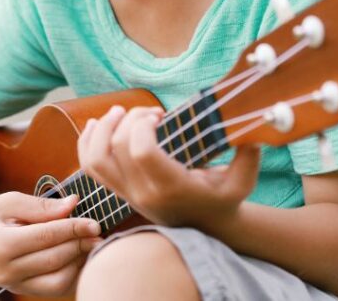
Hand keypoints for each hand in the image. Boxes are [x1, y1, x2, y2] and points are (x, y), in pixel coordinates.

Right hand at [0, 191, 102, 296]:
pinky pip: (54, 288)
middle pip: (55, 259)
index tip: (95, 222)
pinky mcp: (21, 291)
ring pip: (58, 281)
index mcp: (1, 246)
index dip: (74, 228)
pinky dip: (70, 274)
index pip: (47, 237)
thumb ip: (41, 206)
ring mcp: (13, 285)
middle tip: (96, 230)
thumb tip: (74, 204)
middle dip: (80, 244)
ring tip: (87, 243)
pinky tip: (75, 255)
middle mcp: (6, 271)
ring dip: (78, 262)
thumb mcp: (8, 201)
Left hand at [77, 105, 260, 228]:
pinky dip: (86, 142)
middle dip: (129, 119)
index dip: (142, 125)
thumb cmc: (223, 197)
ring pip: (95, 159)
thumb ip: (249, 155)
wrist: (206, 226)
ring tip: (118, 112)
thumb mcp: (243, 180)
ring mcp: (127, 194)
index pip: (141, 152)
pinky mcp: (118, 191)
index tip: (159, 115)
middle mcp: (143, 193)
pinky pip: (89, 167)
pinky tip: (97, 124)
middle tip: (150, 112)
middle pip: (117, 148)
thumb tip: (251, 131)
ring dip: (102, 129)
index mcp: (171, 187)